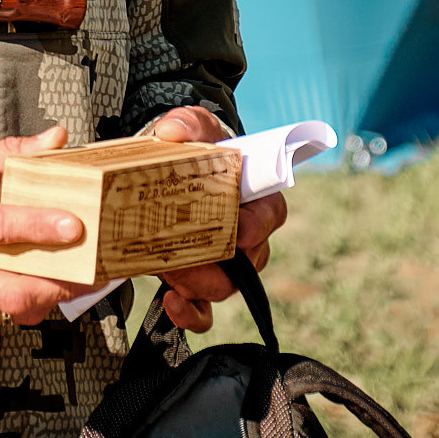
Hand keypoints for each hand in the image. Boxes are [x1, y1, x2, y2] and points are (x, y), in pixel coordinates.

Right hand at [0, 124, 91, 324]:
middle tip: (88, 271)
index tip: (73, 226)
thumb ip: (8, 154)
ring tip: (77, 278)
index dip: (37, 227)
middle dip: (57, 286)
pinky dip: (26, 301)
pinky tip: (44, 283)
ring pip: (9, 312)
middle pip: (9, 293)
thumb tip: (53, 139)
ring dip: (49, 297)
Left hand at [146, 107, 288, 332]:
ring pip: (225, 286)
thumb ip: (186, 123)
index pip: (271, 215)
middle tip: (185, 257)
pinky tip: (171, 303)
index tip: (238, 230)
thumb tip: (173, 131)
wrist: (168, 167)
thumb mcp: (192, 127)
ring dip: (197, 284)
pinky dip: (191, 314)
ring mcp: (221, 261)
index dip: (257, 227)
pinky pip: (203, 310)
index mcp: (254, 196)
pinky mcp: (193, 279)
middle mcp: (245, 235)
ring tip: (169, 273)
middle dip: (219, 265)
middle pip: (249, 261)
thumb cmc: (194, 149)